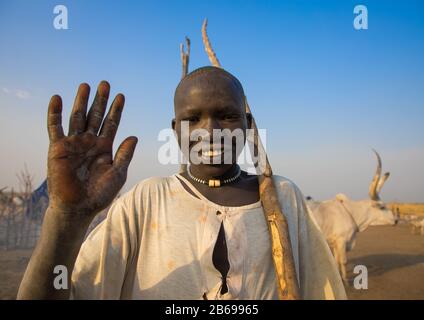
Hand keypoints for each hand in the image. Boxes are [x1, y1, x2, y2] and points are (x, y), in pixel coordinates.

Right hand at [47, 81, 136, 218]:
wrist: (79, 207)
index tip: (121, 96)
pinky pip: (55, 127)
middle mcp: (89, 142)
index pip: (111, 124)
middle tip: (105, 84)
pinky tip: (57, 98)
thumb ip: (125, 155)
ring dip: (81, 101)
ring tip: (85, 85)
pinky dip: (55, 113)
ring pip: (77, 117)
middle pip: (95, 116)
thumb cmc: (99, 194)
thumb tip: (134, 136)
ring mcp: (74, 144)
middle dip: (100, 100)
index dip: (116, 110)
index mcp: (104, 147)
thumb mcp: (117, 173)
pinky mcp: (58, 148)